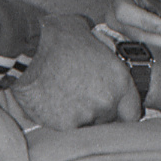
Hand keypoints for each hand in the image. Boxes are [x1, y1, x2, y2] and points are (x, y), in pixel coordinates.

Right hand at [10, 14, 142, 128]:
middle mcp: (108, 101)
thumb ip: (100, 49)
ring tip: (63, 98)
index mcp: (119, 80)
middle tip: (82, 99)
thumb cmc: (55, 37)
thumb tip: (98, 47)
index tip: (114, 109)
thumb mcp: (87, 33)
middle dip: (98, 112)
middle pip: (109, 120)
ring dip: (79, 116)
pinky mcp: (64, 125)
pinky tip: (50, 103)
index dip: (122, 111)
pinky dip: (60, 119)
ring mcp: (86, 115)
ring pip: (88, 125)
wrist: (27, 52)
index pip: (133, 112)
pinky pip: (67, 127)